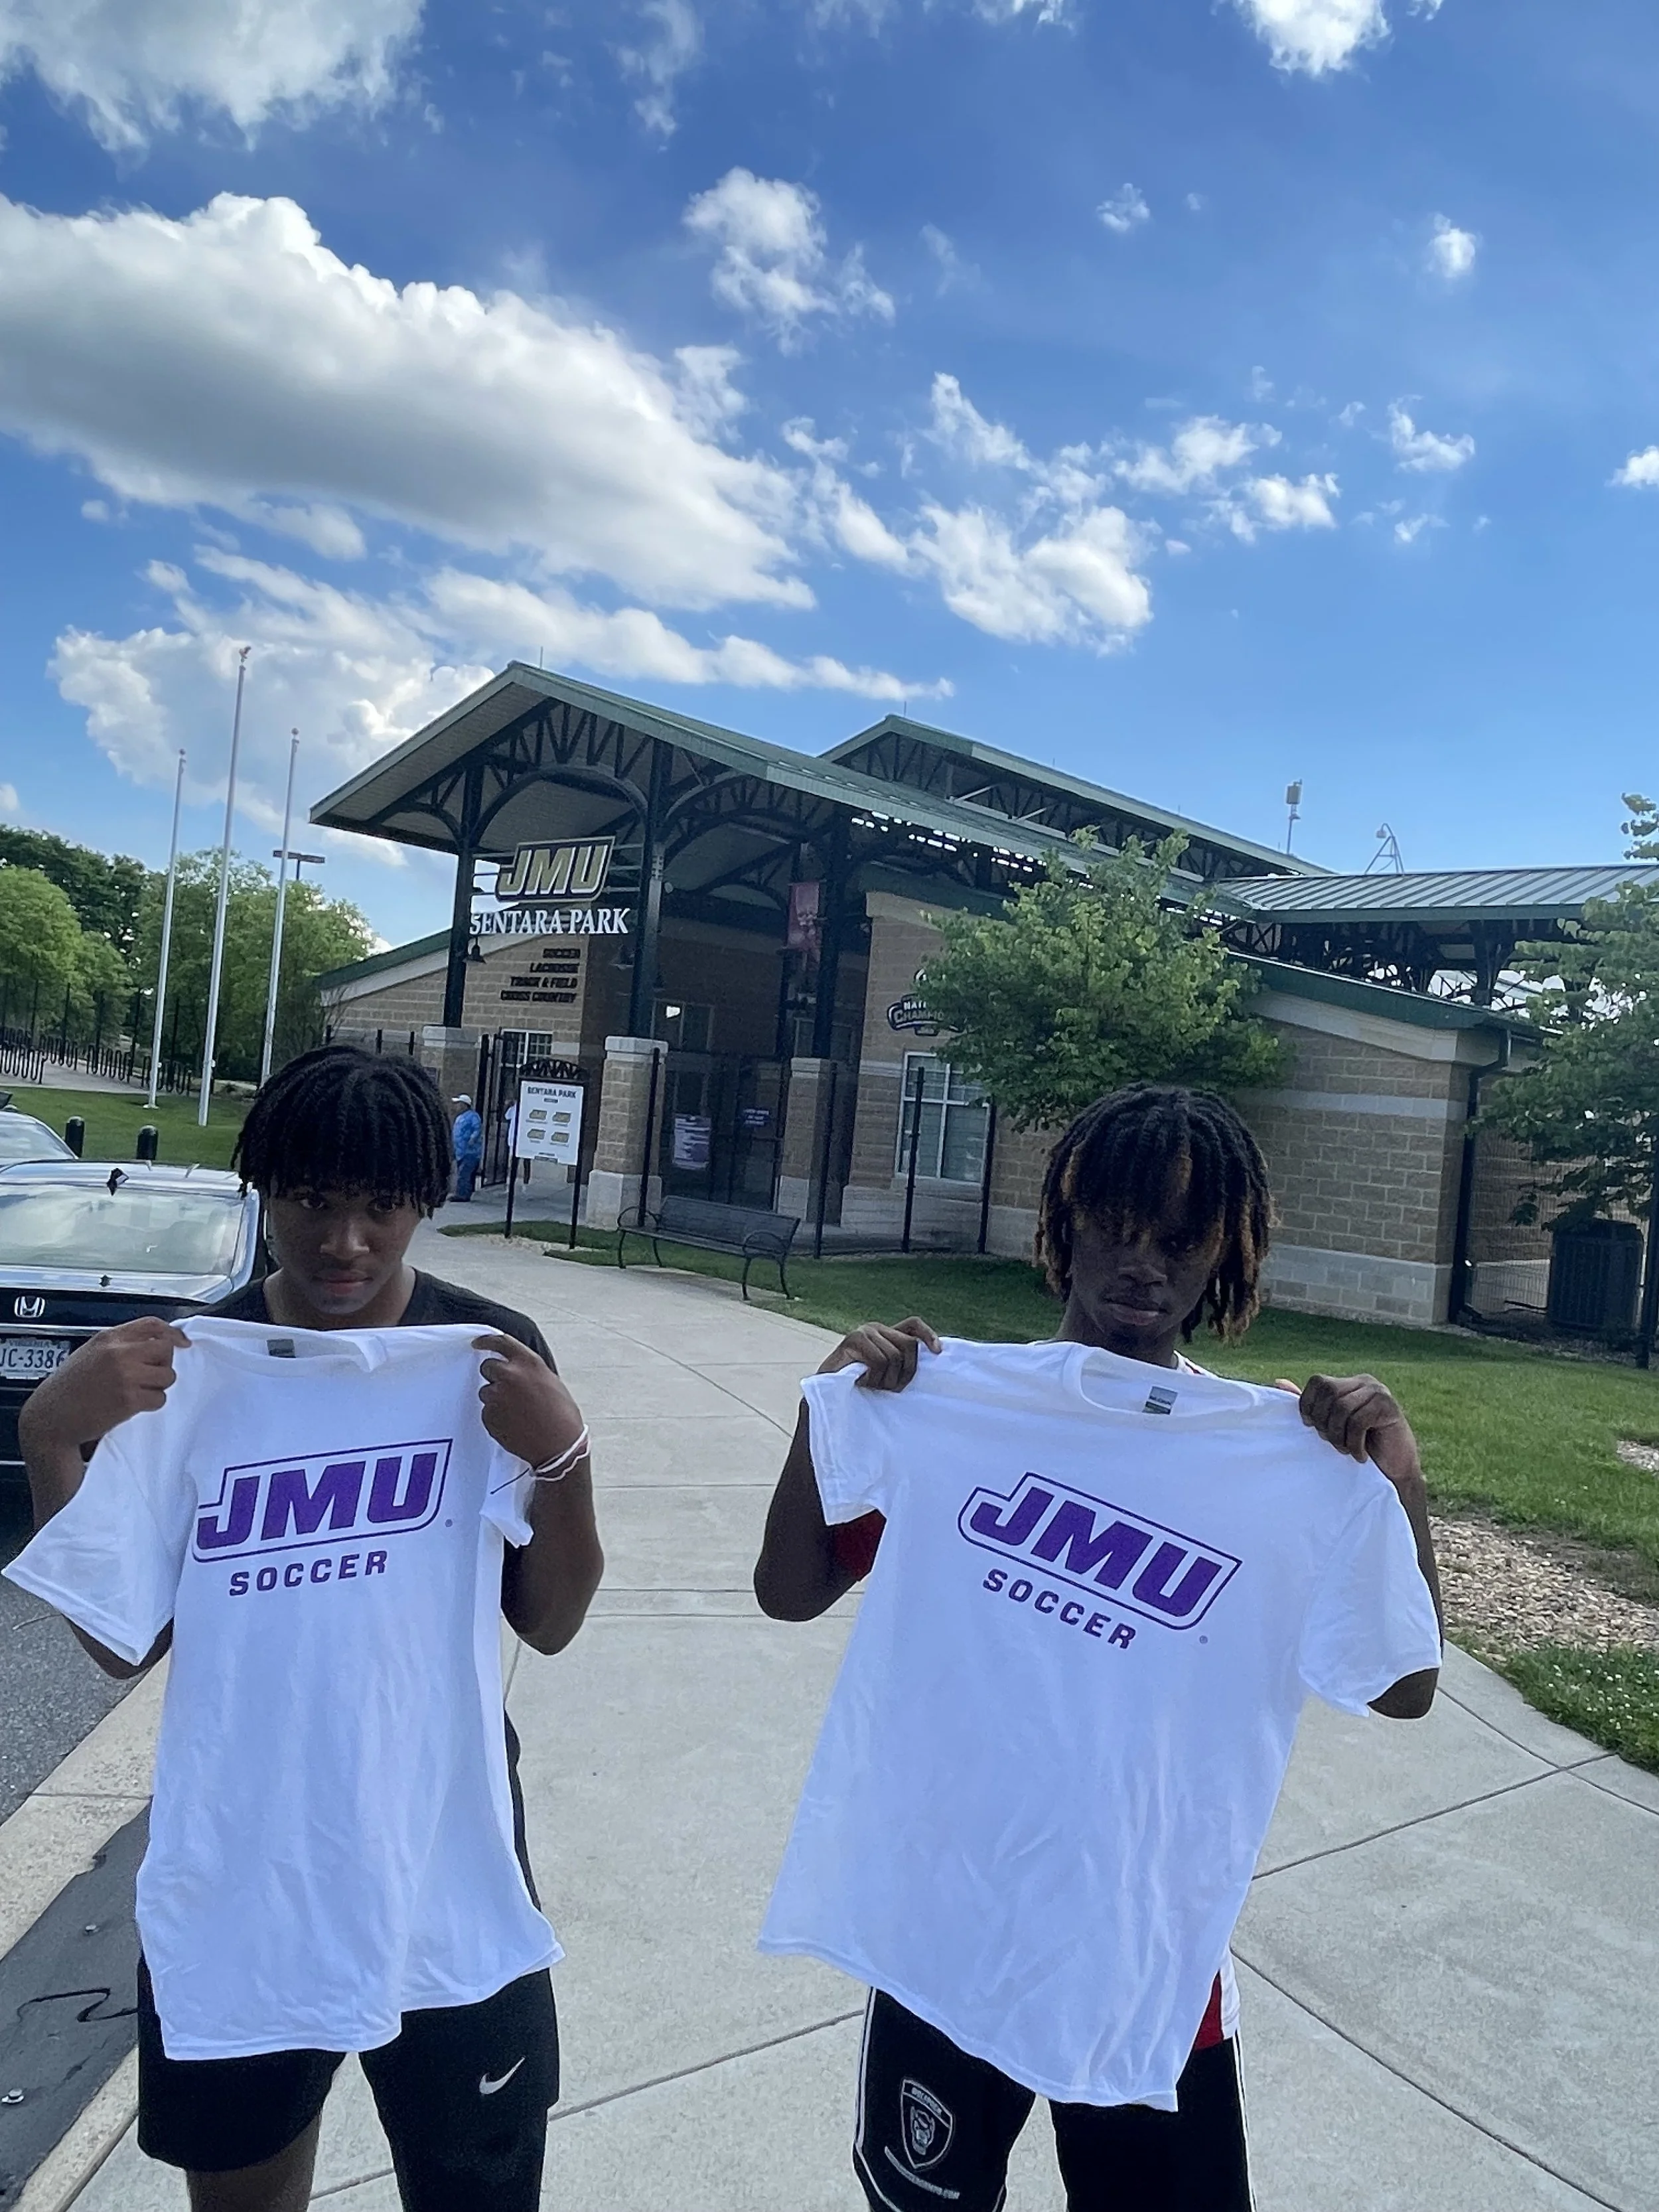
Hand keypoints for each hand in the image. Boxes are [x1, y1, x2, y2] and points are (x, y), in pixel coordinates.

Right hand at [21, 1316, 189, 1452]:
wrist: (51, 1417)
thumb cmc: (68, 1388)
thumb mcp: (90, 1353)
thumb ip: (119, 1345)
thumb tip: (152, 1344)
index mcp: (108, 1339)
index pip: (152, 1325)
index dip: (172, 1333)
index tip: (183, 1343)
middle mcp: (118, 1353)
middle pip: (166, 1350)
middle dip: (164, 1363)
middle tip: (150, 1375)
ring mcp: (125, 1376)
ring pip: (168, 1376)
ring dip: (158, 1386)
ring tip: (138, 1391)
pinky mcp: (129, 1400)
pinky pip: (160, 1398)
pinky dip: (152, 1404)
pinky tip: (134, 1405)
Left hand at [474, 1334, 586, 1465]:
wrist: (559, 1446)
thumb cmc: (562, 1416)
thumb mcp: (549, 1382)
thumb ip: (528, 1372)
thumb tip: (515, 1371)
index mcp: (528, 1363)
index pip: (501, 1342)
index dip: (486, 1341)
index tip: (477, 1343)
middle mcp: (510, 1376)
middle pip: (487, 1367)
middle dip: (493, 1375)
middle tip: (507, 1389)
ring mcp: (497, 1396)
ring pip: (486, 1392)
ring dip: (495, 1399)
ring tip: (516, 1412)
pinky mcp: (489, 1416)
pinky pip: (487, 1412)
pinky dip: (496, 1417)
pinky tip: (513, 1424)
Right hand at [818, 1317, 941, 1390]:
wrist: (825, 1396)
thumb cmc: (857, 1387)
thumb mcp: (884, 1374)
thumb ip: (899, 1363)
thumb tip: (932, 1359)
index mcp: (885, 1334)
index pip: (913, 1325)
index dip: (928, 1335)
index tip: (938, 1353)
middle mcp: (875, 1328)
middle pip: (910, 1345)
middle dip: (905, 1373)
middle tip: (889, 1389)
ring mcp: (863, 1332)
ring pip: (894, 1356)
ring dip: (886, 1380)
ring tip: (871, 1386)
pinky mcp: (853, 1340)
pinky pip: (878, 1360)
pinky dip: (874, 1377)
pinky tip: (862, 1382)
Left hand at [1292, 1372, 1421, 1488]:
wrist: (1395, 1472)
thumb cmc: (1361, 1448)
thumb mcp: (1331, 1426)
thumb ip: (1311, 1406)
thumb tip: (1278, 1382)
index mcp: (1350, 1383)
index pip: (1318, 1382)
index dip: (1309, 1405)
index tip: (1312, 1428)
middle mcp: (1365, 1382)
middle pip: (1329, 1393)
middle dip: (1324, 1423)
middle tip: (1333, 1443)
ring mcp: (1379, 1392)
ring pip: (1342, 1408)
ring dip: (1339, 1436)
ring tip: (1347, 1450)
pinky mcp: (1389, 1408)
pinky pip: (1359, 1422)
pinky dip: (1355, 1443)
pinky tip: (1360, 1455)